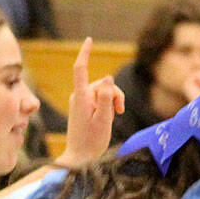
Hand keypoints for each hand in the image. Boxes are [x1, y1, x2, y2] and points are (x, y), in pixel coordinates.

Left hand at [61, 38, 125, 167]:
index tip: (90, 40)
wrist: (80, 158)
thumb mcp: (104, 119)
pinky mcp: (84, 108)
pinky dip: (107, 106)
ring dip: (112, 102)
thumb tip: (107, 77)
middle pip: (102, 84)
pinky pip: (99, 100)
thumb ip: (106, 97)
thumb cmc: (92, 141)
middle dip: (114, 94)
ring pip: (102, 93)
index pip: (80, 69)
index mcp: (81, 97)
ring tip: (115, 117)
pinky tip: (108, 118)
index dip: (85, 53)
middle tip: (121, 112)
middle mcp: (79, 96)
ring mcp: (81, 102)